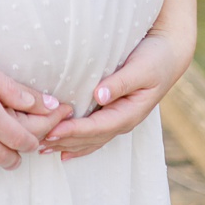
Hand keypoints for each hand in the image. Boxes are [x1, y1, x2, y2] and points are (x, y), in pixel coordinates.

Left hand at [41, 28, 193, 160]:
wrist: (168, 55)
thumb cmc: (155, 59)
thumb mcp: (141, 69)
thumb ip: (121, 82)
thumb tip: (100, 95)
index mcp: (129, 112)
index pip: (97, 127)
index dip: (74, 131)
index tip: (52, 131)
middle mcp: (123, 120)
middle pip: (90, 137)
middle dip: (64, 141)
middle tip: (36, 142)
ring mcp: (118, 119)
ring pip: (90, 139)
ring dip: (66, 144)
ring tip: (41, 147)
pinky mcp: (113, 113)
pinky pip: (93, 133)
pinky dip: (77, 142)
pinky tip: (62, 149)